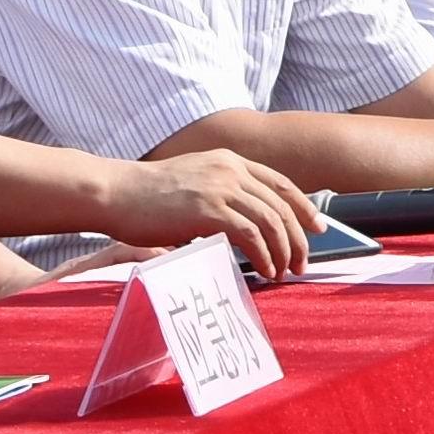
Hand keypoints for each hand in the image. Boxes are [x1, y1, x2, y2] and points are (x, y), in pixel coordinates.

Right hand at [108, 147, 319, 276]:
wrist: (116, 192)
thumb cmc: (147, 196)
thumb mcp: (194, 184)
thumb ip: (220, 196)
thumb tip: (243, 227)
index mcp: (229, 161)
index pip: (280, 183)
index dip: (303, 208)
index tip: (317, 228)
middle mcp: (230, 170)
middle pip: (282, 204)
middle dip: (298, 237)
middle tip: (301, 262)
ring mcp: (220, 188)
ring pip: (271, 221)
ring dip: (283, 251)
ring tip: (283, 273)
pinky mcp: (208, 210)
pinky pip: (250, 235)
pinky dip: (264, 256)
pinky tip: (264, 270)